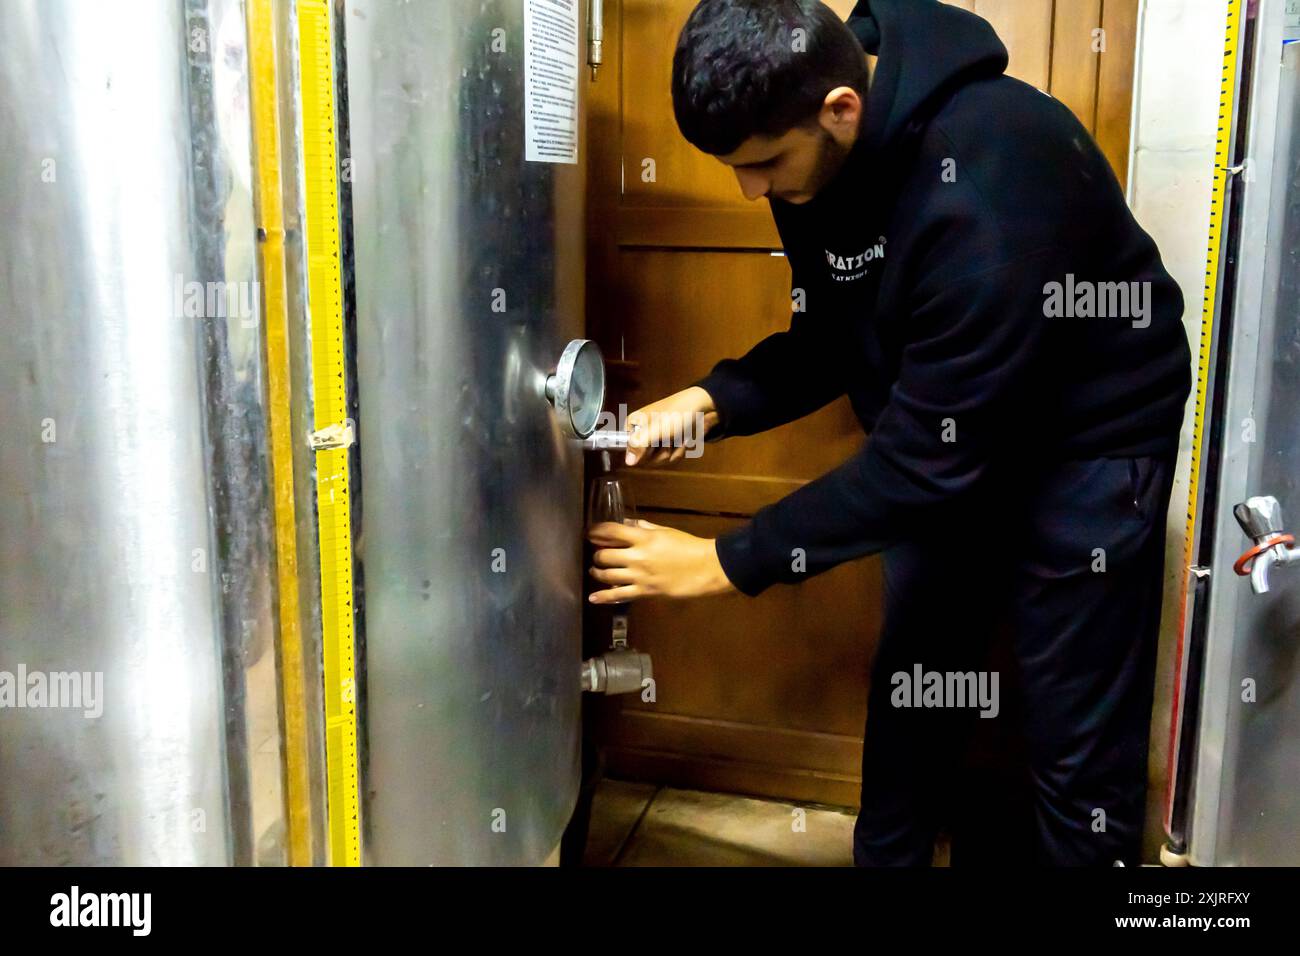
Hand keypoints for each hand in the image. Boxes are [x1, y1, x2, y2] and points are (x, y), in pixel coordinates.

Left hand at [588, 519, 735, 601]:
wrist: (706, 568)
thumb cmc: (688, 546)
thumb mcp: (665, 530)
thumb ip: (644, 527)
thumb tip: (627, 523)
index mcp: (643, 537)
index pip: (611, 531)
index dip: (596, 531)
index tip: (590, 532)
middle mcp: (637, 556)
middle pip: (604, 555)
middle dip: (597, 554)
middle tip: (596, 554)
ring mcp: (639, 576)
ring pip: (607, 575)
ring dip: (597, 572)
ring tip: (595, 571)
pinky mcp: (644, 591)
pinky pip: (619, 595)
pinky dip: (603, 597)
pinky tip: (593, 598)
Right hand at [624, 386, 719, 466]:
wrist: (705, 408)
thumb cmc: (680, 411)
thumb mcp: (657, 428)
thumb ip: (640, 444)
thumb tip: (628, 461)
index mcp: (635, 424)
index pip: (629, 449)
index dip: (642, 451)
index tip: (652, 444)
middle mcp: (644, 433)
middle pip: (645, 458)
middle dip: (661, 451)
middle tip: (668, 438)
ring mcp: (658, 440)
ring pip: (660, 460)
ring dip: (673, 450)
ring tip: (678, 436)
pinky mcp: (670, 445)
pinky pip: (671, 458)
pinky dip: (680, 450)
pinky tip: (685, 439)